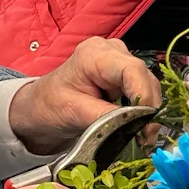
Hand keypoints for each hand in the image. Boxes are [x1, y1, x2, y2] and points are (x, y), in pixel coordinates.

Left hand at [8, 36, 161, 154]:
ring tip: (143, 136)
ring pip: (146, 83)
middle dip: (148, 107)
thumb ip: (106, 117)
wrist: (40, 108)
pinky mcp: (123, 74)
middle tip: (146, 137)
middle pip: (143, 76)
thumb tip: (135, 125)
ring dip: (147, 111)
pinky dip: (142, 109)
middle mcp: (110, 51)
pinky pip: (141, 89)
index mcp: (94, 55)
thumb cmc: (49, 105)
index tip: (146, 122)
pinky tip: (137, 126)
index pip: (131, 69)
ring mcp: (118, 60)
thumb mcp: (74, 112)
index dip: (144, 94)